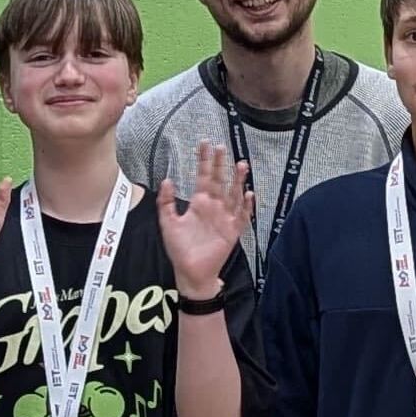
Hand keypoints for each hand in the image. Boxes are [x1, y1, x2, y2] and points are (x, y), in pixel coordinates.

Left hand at [158, 142, 246, 298]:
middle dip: (221, 164)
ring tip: (241, 165)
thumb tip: (167, 180)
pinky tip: (249, 194)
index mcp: (198, 203)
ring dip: (238, 180)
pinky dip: (246, 206)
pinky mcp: (232, 231)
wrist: (191, 272)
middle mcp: (213, 207)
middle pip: (219, 180)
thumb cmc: (180, 249)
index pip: (202, 176)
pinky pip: (242, 216)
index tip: (205, 144)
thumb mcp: (168, 224)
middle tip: (222, 147)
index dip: (204, 160)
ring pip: (233, 194)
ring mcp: (224, 218)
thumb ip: (166, 203)